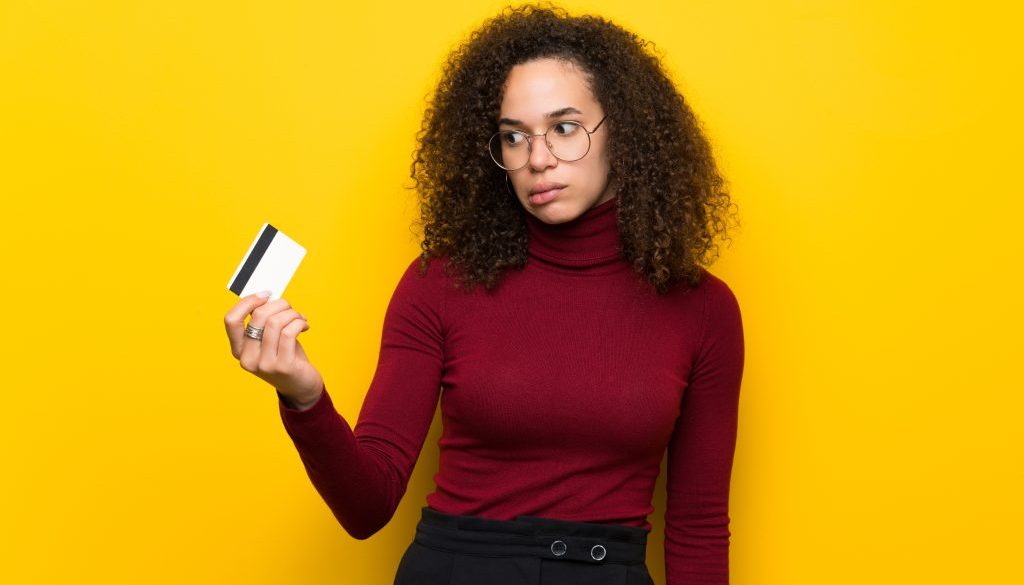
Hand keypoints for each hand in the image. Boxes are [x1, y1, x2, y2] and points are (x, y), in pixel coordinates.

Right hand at [224, 293, 323, 408]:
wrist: (301, 386)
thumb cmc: (286, 357)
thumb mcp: (269, 340)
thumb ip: (264, 322)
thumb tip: (268, 297)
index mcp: (239, 350)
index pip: (231, 320)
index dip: (247, 302)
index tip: (265, 295)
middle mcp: (247, 358)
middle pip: (258, 316)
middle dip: (279, 305)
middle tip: (290, 308)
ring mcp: (264, 364)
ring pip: (275, 322)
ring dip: (292, 314)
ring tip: (299, 318)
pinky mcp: (283, 366)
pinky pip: (289, 332)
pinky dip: (299, 323)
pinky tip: (304, 326)